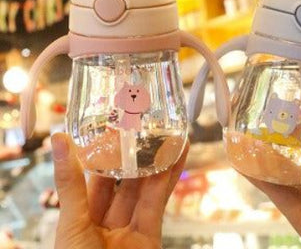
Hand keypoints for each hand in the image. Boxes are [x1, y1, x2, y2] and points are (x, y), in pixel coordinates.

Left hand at [51, 132, 187, 248]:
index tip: (115, 130)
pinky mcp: (152, 237)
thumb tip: (58, 142)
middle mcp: (107, 223)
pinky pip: (159, 202)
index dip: (105, 154)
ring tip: (167, 134)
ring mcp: (130, 230)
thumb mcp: (70, 223)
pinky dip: (169, 178)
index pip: (94, 179)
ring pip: (145, 188)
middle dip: (135, 155)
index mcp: (81, 220)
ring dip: (158, 161)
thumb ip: (71, 183)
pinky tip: (177, 156)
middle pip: (123, 181)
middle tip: (145, 128)